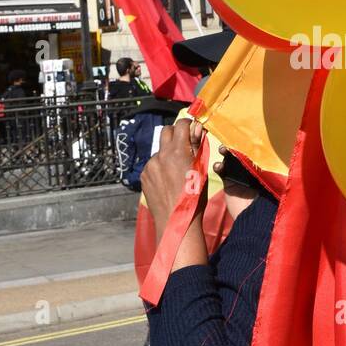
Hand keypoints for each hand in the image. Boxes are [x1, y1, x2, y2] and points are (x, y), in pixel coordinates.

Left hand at [141, 119, 206, 237]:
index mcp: (178, 151)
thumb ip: (198, 147)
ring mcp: (150, 166)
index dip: (188, 124)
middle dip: (176, 134)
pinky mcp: (144, 176)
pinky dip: (160, 166)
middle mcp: (161, 155)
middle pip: (166, 131)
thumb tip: (198, 128)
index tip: (193, 129)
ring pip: (160, 150)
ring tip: (177, 170)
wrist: (176, 221)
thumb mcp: (201, 170)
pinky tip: (168, 180)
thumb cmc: (194, 198)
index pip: (181, 124)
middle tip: (185, 144)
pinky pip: (153, 164)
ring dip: (168, 153)